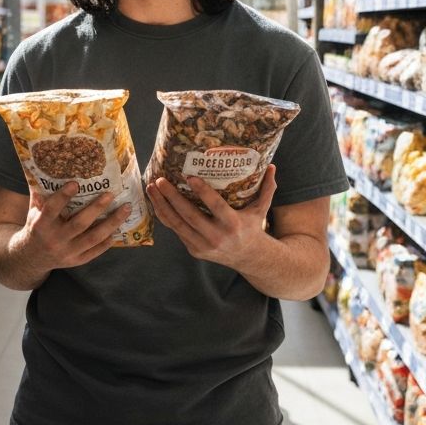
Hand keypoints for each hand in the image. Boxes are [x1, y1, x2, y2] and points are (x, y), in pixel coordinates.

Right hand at [19, 182, 130, 271]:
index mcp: (41, 224)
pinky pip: (95, 251)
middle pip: (79, 223)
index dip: (63, 196)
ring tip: (126, 209)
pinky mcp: (76, 261)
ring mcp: (67, 252)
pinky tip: (118, 229)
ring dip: (112, 223)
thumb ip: (41, 193)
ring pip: (93, 238)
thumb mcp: (34, 210)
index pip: (52, 209)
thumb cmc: (36, 227)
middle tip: (111, 194)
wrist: (32, 257)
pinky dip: (107, 241)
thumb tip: (47, 168)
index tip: (76, 183)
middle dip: (97, 208)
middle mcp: (55, 240)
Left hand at [146, 165, 277, 268]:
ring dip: (162, 205)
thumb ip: (267, 188)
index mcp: (233, 224)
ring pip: (177, 224)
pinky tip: (156, 201)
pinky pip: (176, 230)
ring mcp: (202, 245)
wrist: (249, 259)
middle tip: (160, 180)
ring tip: (151, 188)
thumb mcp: (261, 209)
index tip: (189, 177)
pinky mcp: (194, 250)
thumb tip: (273, 165)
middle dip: (172, 198)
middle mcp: (216, 236)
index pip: (215, 207)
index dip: (202, 192)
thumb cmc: (253, 227)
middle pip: (189, 215)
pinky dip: (165, 216)